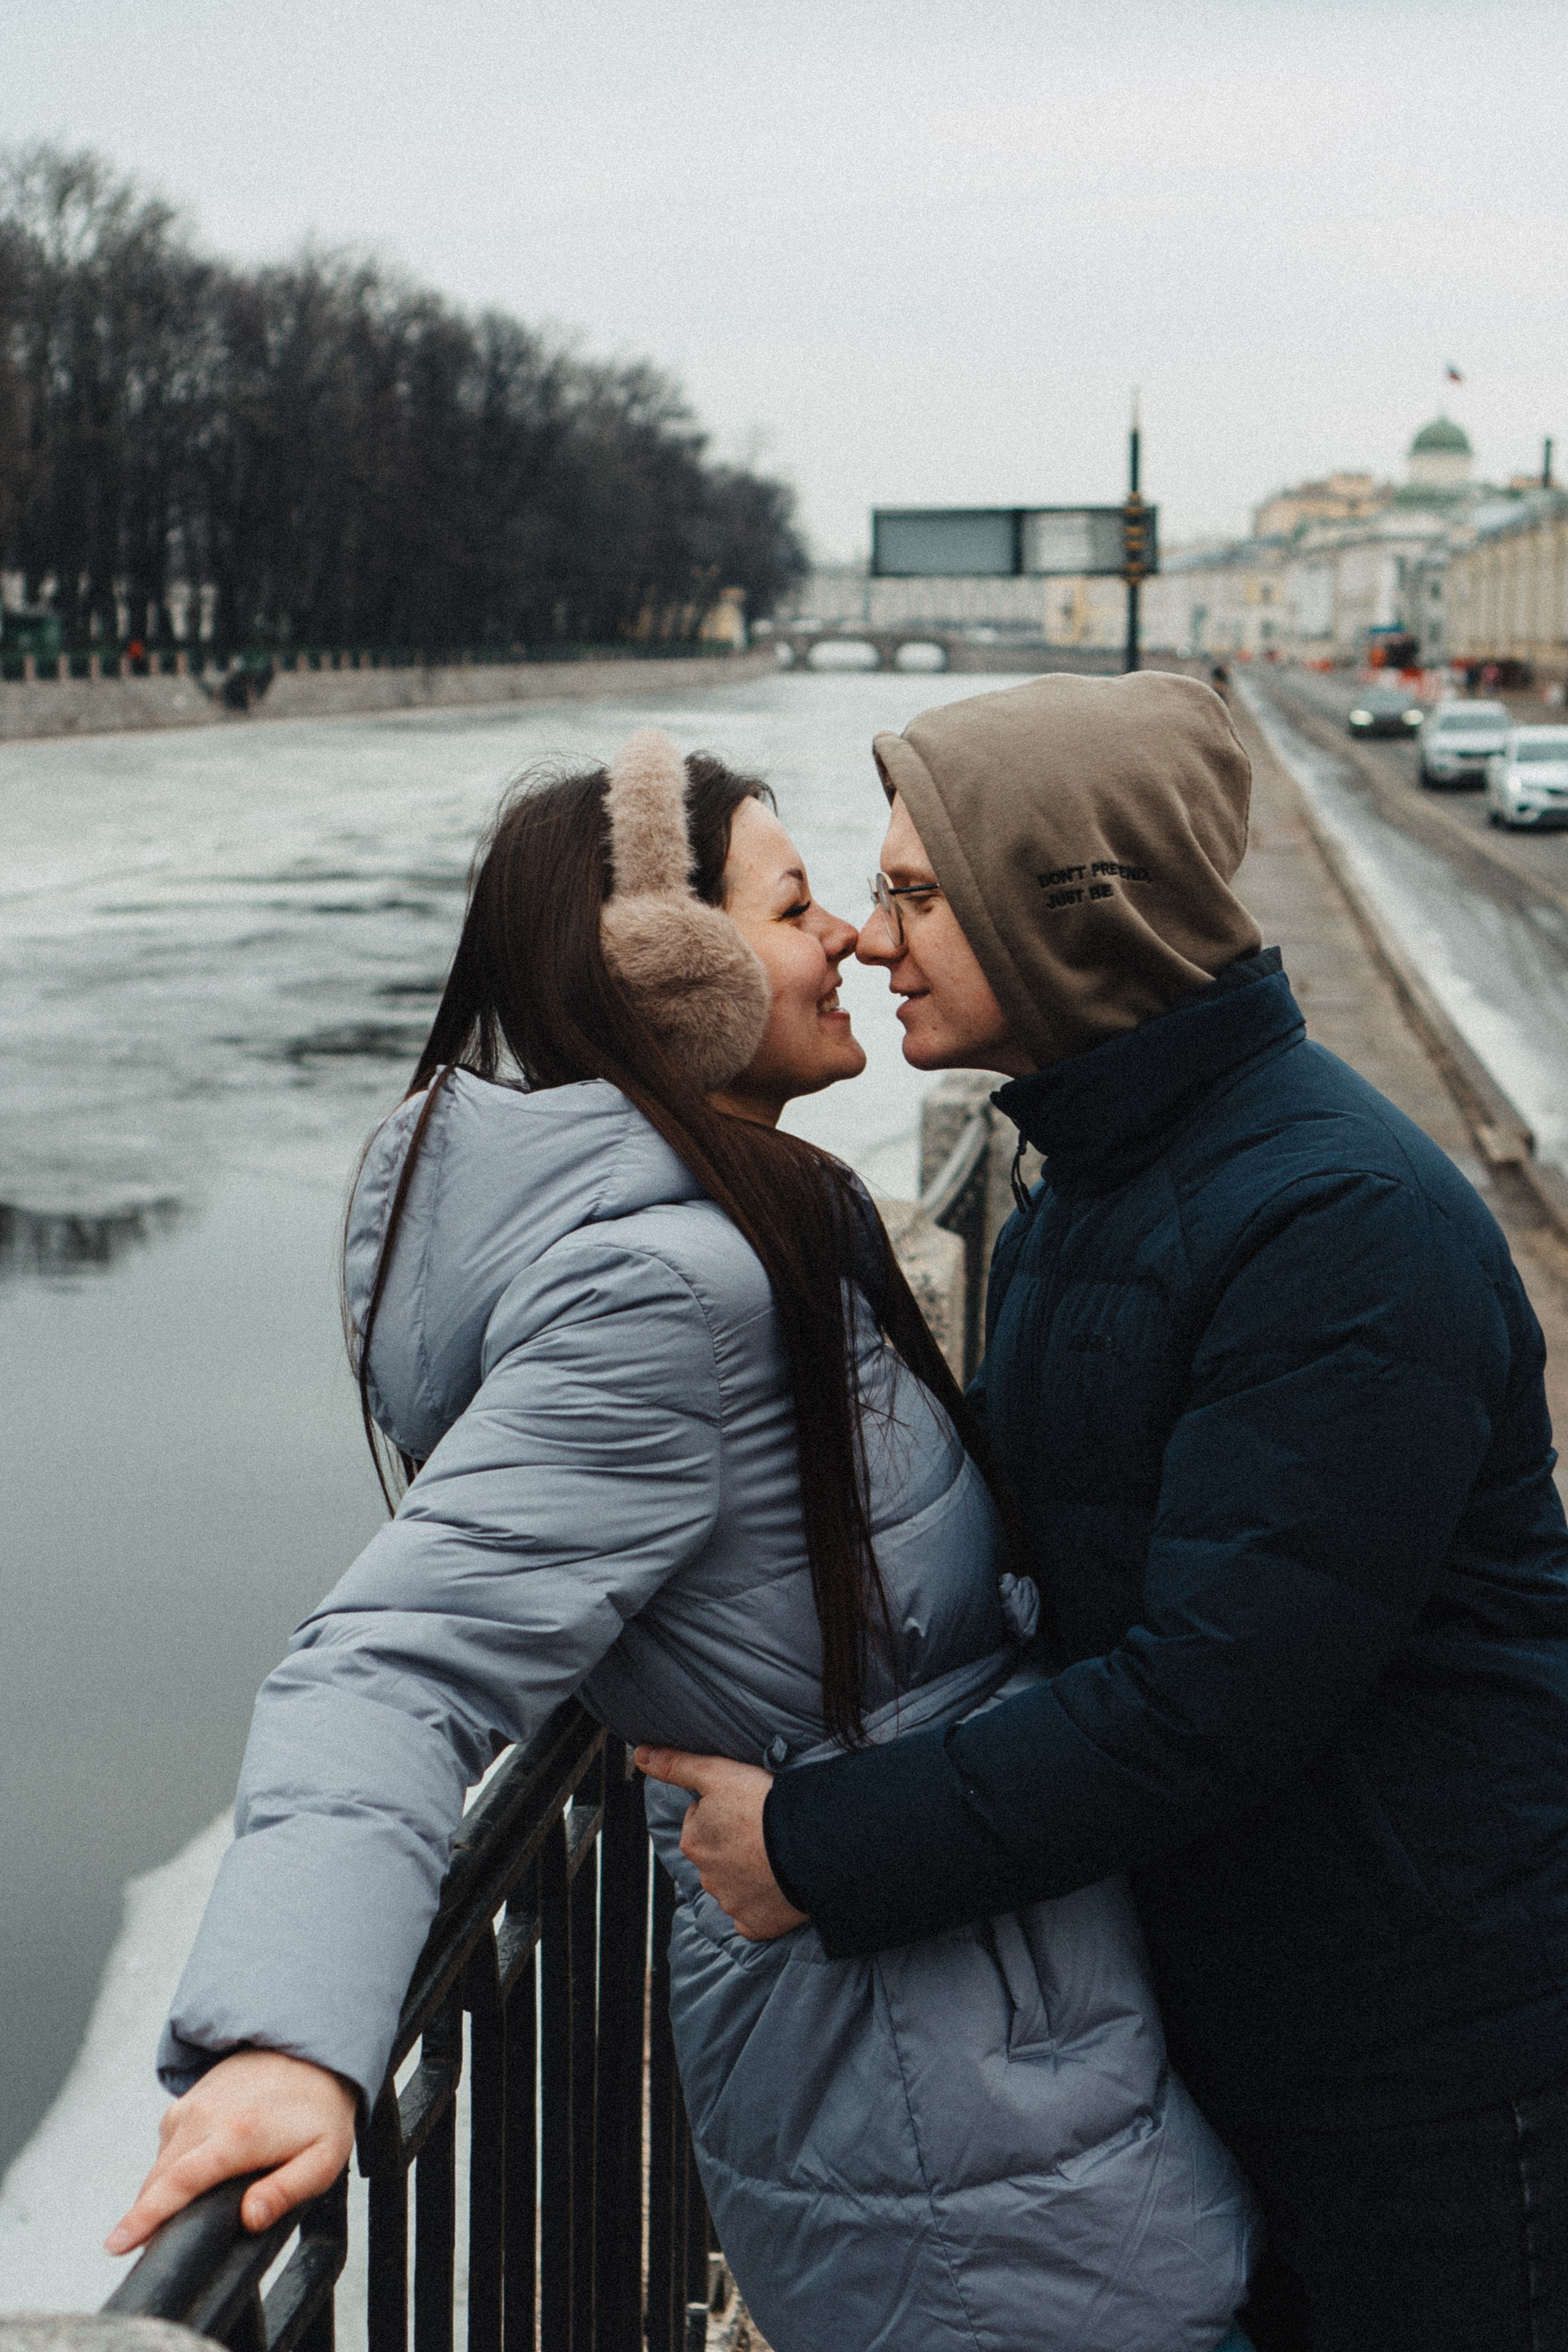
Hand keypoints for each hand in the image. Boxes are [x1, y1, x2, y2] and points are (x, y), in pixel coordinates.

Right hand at [106, 2048, 356, 2254]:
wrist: (314, 2052)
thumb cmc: (320, 2110)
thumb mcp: (322, 2159)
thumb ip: (286, 2191)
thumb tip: (250, 2219)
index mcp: (238, 2135)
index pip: (179, 2182)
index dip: (145, 2217)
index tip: (116, 2244)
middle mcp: (206, 2116)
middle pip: (160, 2178)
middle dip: (145, 2216)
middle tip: (145, 2245)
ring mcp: (194, 2104)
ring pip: (161, 2162)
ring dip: (159, 2192)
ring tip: (177, 2212)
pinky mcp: (189, 2099)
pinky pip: (168, 2143)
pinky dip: (170, 2167)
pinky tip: (193, 2175)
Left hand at [635, 1747, 807, 1940]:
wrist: (808, 1844)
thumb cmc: (763, 1804)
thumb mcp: (717, 1773)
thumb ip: (676, 1765)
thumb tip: (641, 1755)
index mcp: (693, 1842)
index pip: (702, 1822)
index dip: (725, 1811)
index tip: (747, 1807)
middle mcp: (706, 1877)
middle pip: (717, 1855)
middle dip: (734, 1844)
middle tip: (762, 1830)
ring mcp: (731, 1904)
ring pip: (735, 1885)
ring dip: (749, 1873)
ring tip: (776, 1856)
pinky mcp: (754, 1925)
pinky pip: (753, 1917)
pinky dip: (762, 1906)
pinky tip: (777, 1888)